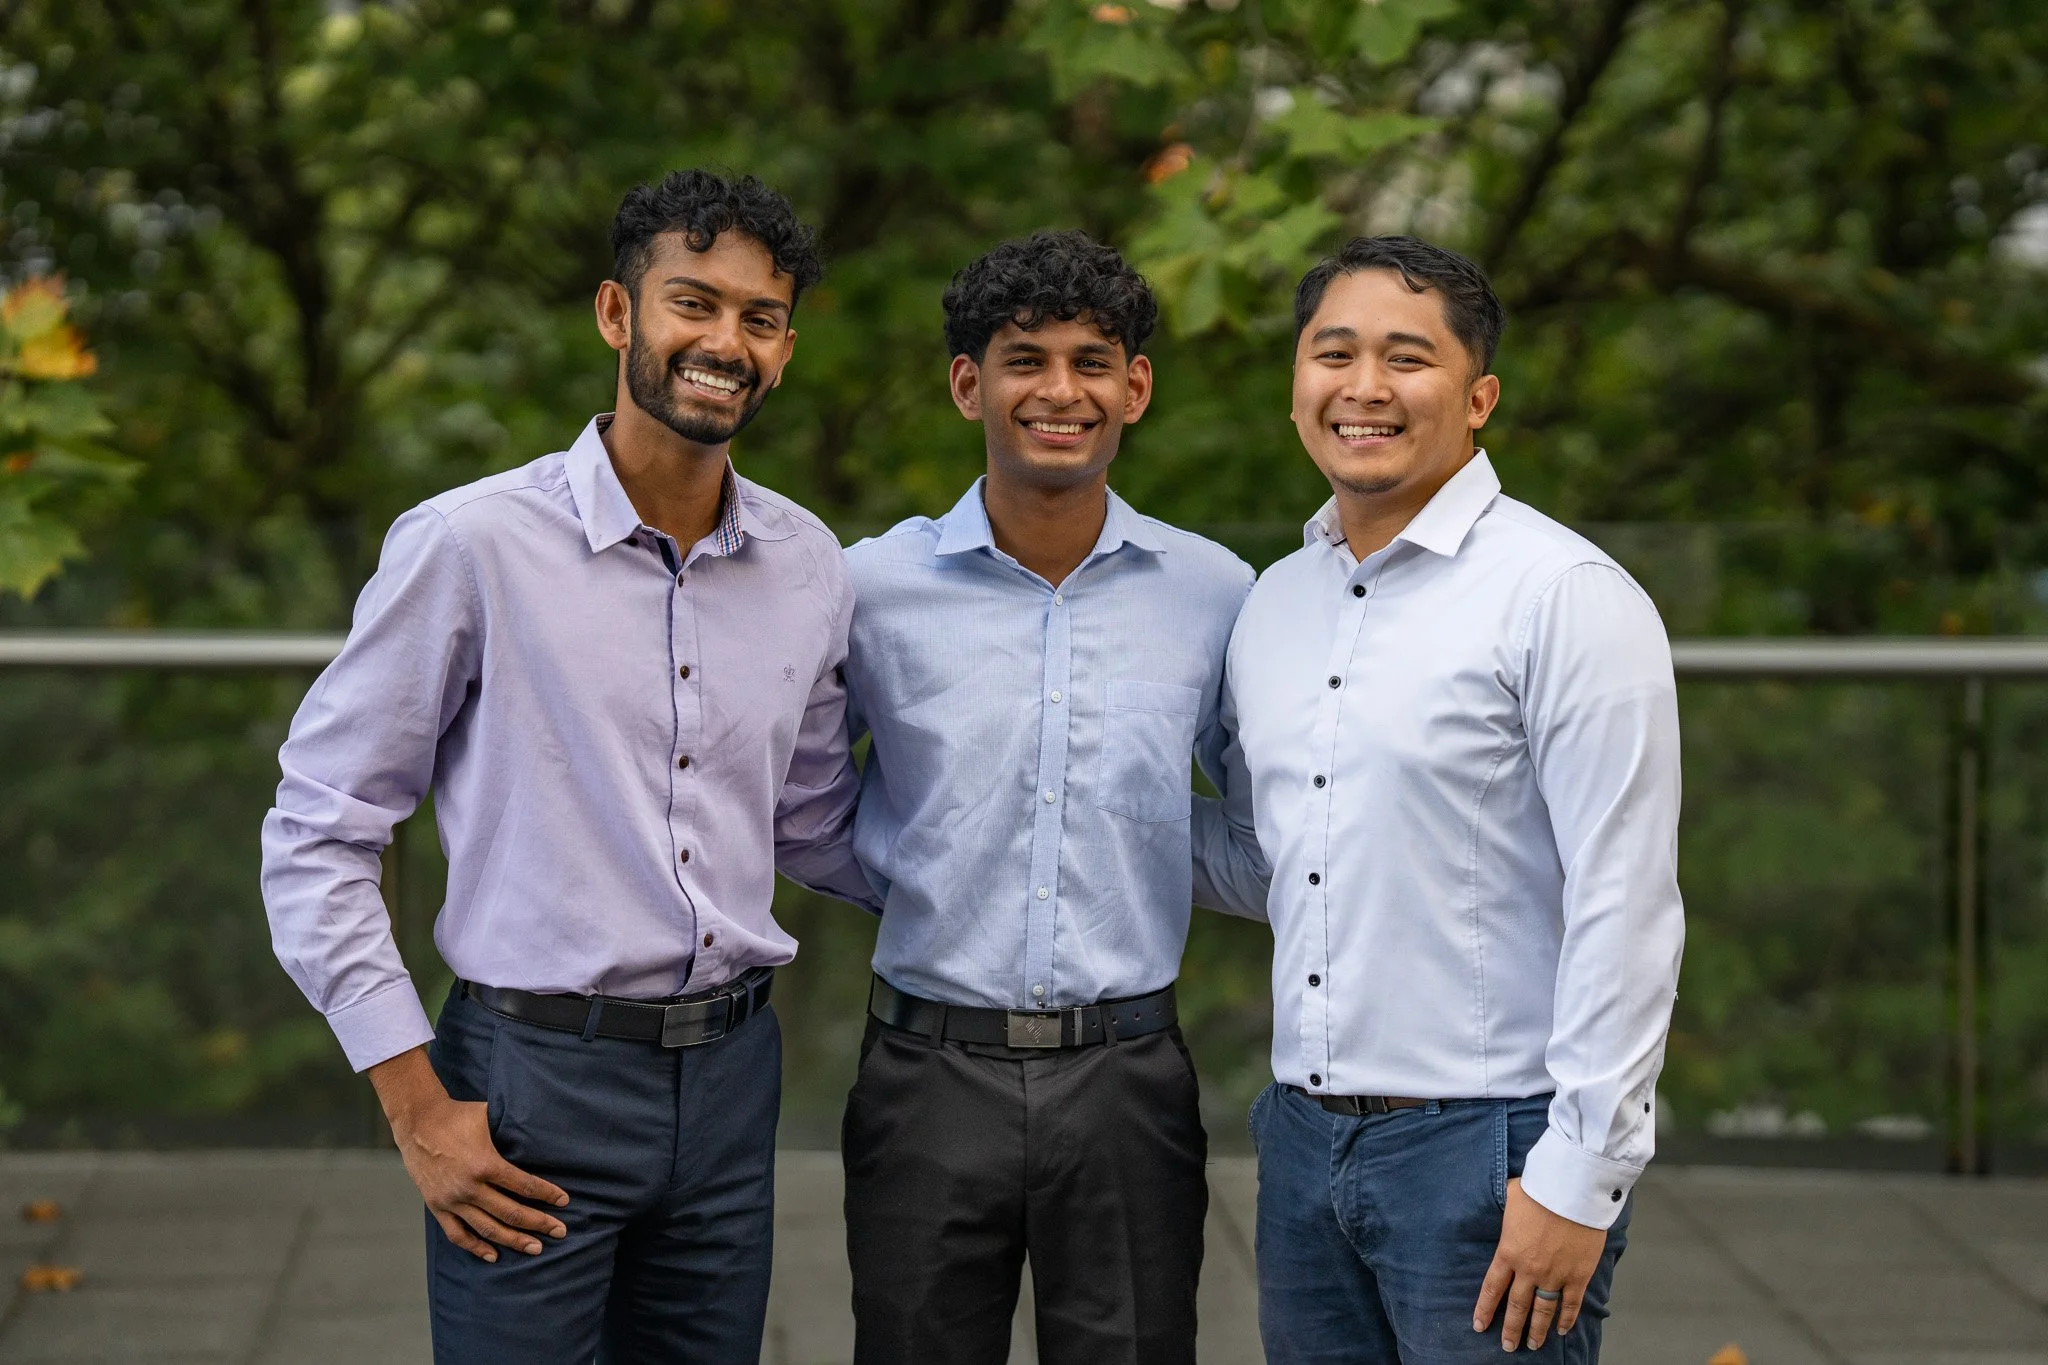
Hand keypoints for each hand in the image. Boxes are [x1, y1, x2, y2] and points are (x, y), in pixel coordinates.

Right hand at [368, 1047, 569, 1262]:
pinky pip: (458, 1234)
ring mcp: (452, 1200)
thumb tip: (542, 1129)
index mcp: (485, 1164)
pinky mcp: (437, 1207)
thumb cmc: (458, 1115)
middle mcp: (469, 1187)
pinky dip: (476, 1247)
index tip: (564, 1201)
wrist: (417, 1122)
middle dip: (539, 1223)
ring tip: (536, 1248)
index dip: (546, 1194)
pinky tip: (493, 1255)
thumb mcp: (489, 1116)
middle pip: (511, 1213)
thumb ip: (512, 1128)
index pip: (524, 1185)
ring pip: (487, 1229)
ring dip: (513, 1241)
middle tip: (560, 1231)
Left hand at [1472, 1177, 1607, 1350]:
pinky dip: (1567, 1319)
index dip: (1485, 1310)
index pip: (1492, 1288)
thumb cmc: (1540, 1189)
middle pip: (1517, 1306)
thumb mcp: (1511, 1196)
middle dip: (1511, 1329)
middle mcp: (1528, 1270)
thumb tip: (1506, 1201)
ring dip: (1537, 1330)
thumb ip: (1507, 1208)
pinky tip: (1562, 1330)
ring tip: (1533, 1344)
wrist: (1573, 1192)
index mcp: (1508, 1252)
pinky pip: (1571, 1304)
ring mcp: (1554, 1275)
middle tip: (1508, 1346)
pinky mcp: (1578, 1276)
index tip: (1479, 1326)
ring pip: (1543, 1311)